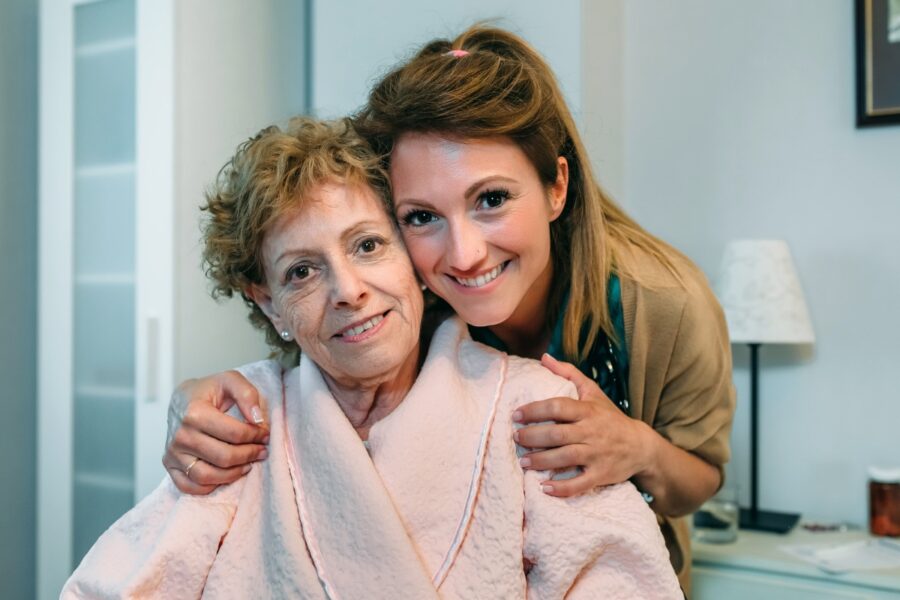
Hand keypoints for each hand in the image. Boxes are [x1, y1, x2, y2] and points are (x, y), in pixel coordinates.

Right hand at [162, 370, 269, 494]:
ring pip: (207, 476)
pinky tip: (226, 473)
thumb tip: (258, 420)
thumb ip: (247, 394)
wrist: (181, 399)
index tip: (265, 434)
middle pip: (223, 457)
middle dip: (249, 455)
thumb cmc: (208, 390)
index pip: (234, 434)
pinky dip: (211, 486)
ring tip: (248, 464)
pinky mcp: (169, 465)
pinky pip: (190, 486)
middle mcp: (180, 435)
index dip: (256, 436)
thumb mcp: (229, 380)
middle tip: (261, 450)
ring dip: (234, 473)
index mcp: (194, 412)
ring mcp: (172, 452)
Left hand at [513, 354, 653, 496]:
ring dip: (541, 461)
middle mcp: (591, 431)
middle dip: (533, 437)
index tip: (516, 415)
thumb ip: (568, 374)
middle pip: (557, 434)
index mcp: (587, 411)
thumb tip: (544, 358)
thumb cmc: (610, 417)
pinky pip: (579, 483)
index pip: (558, 407)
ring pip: (565, 458)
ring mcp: (596, 454)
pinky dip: (562, 488)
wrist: (640, 446)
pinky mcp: (601, 474)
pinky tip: (544, 487)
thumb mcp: (592, 392)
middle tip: (516, 438)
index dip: (535, 410)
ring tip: (523, 462)